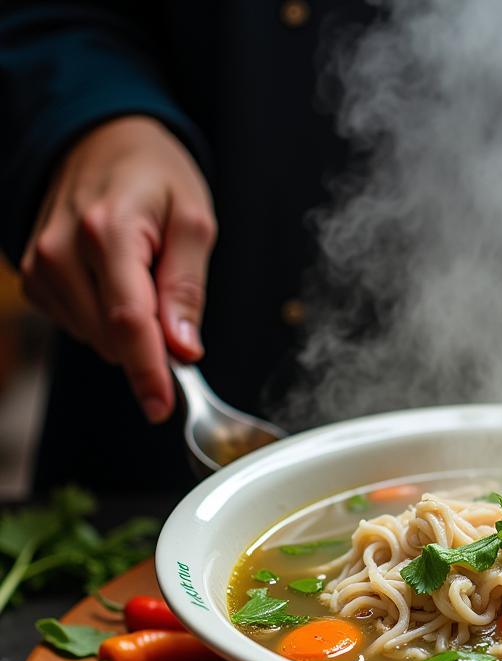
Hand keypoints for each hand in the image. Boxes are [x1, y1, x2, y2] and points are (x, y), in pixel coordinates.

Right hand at [20, 116, 216, 421]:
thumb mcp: (194, 221)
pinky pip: (79, 327)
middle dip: (152, 341)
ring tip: (142, 275)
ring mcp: (40, 266)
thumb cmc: (154, 176)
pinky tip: (115, 282)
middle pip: (112, 337)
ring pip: (96, 338)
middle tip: (172, 300)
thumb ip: (187, 289)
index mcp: (107, 232)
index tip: (161, 406)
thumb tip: (184, 350)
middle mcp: (61, 251)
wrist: (100, 139)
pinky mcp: (33, 279)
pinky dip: (106, 319)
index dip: (148, 372)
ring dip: (130, 328)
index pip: (128, 322)